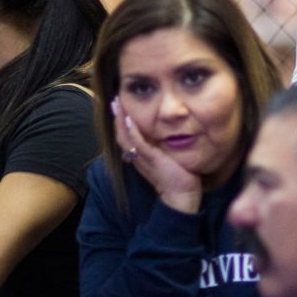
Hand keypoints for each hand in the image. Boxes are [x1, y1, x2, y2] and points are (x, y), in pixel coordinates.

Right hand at [112, 97, 200, 212]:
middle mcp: (138, 158)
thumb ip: (162, 149)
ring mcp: (143, 159)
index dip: (121, 122)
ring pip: (126, 137)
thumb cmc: (178, 178)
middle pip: (121, 135)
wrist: (182, 196)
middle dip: (117, 117)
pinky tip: (129, 118)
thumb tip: (167, 134)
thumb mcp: (167, 159)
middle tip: (114, 100)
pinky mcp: (152, 160)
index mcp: (140, 157)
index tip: (120, 106)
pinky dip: (132, 131)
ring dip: (120, 120)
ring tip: (117, 103)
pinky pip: (138, 143)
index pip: (126, 137)